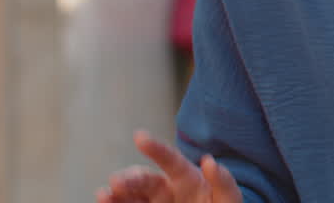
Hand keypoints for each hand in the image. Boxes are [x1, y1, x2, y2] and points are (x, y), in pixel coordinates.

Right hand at [95, 130, 241, 202]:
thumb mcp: (229, 199)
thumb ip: (223, 182)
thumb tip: (210, 162)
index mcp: (188, 179)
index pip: (171, 160)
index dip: (156, 148)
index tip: (139, 136)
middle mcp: (168, 190)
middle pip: (146, 181)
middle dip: (130, 178)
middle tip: (117, 181)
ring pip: (131, 196)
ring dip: (116, 193)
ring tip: (104, 193)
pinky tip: (104, 201)